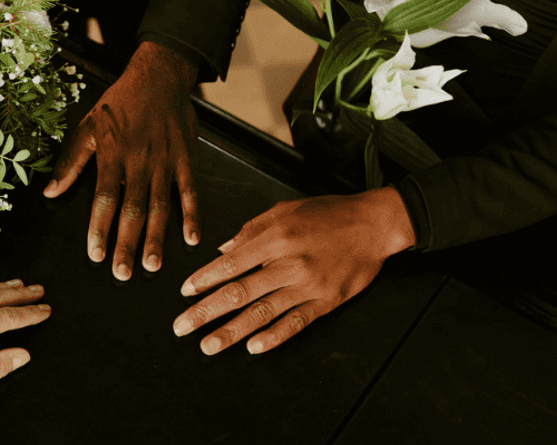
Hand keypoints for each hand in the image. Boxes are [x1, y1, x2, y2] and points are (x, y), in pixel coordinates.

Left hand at [44, 41, 198, 279]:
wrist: (158, 76)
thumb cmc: (120, 103)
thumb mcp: (88, 127)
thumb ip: (71, 162)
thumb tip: (50, 191)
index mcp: (113, 154)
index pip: (105, 198)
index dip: (100, 227)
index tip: (95, 254)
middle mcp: (139, 161)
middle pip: (133, 209)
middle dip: (127, 243)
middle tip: (123, 273)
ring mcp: (166, 161)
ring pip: (160, 205)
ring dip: (157, 237)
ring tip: (152, 265)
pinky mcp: (186, 158)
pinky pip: (189, 190)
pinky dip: (192, 214)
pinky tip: (191, 238)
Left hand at [173, 187, 414, 354]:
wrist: (375, 224)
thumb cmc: (329, 213)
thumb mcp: (285, 209)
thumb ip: (251, 229)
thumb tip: (223, 250)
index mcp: (276, 238)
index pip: (231, 264)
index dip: (204, 279)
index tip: (185, 291)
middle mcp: (289, 263)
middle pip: (239, 292)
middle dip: (206, 311)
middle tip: (182, 326)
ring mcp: (308, 285)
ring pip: (262, 313)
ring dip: (231, 332)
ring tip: (208, 345)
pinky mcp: (326, 301)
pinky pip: (296, 323)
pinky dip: (274, 337)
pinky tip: (254, 347)